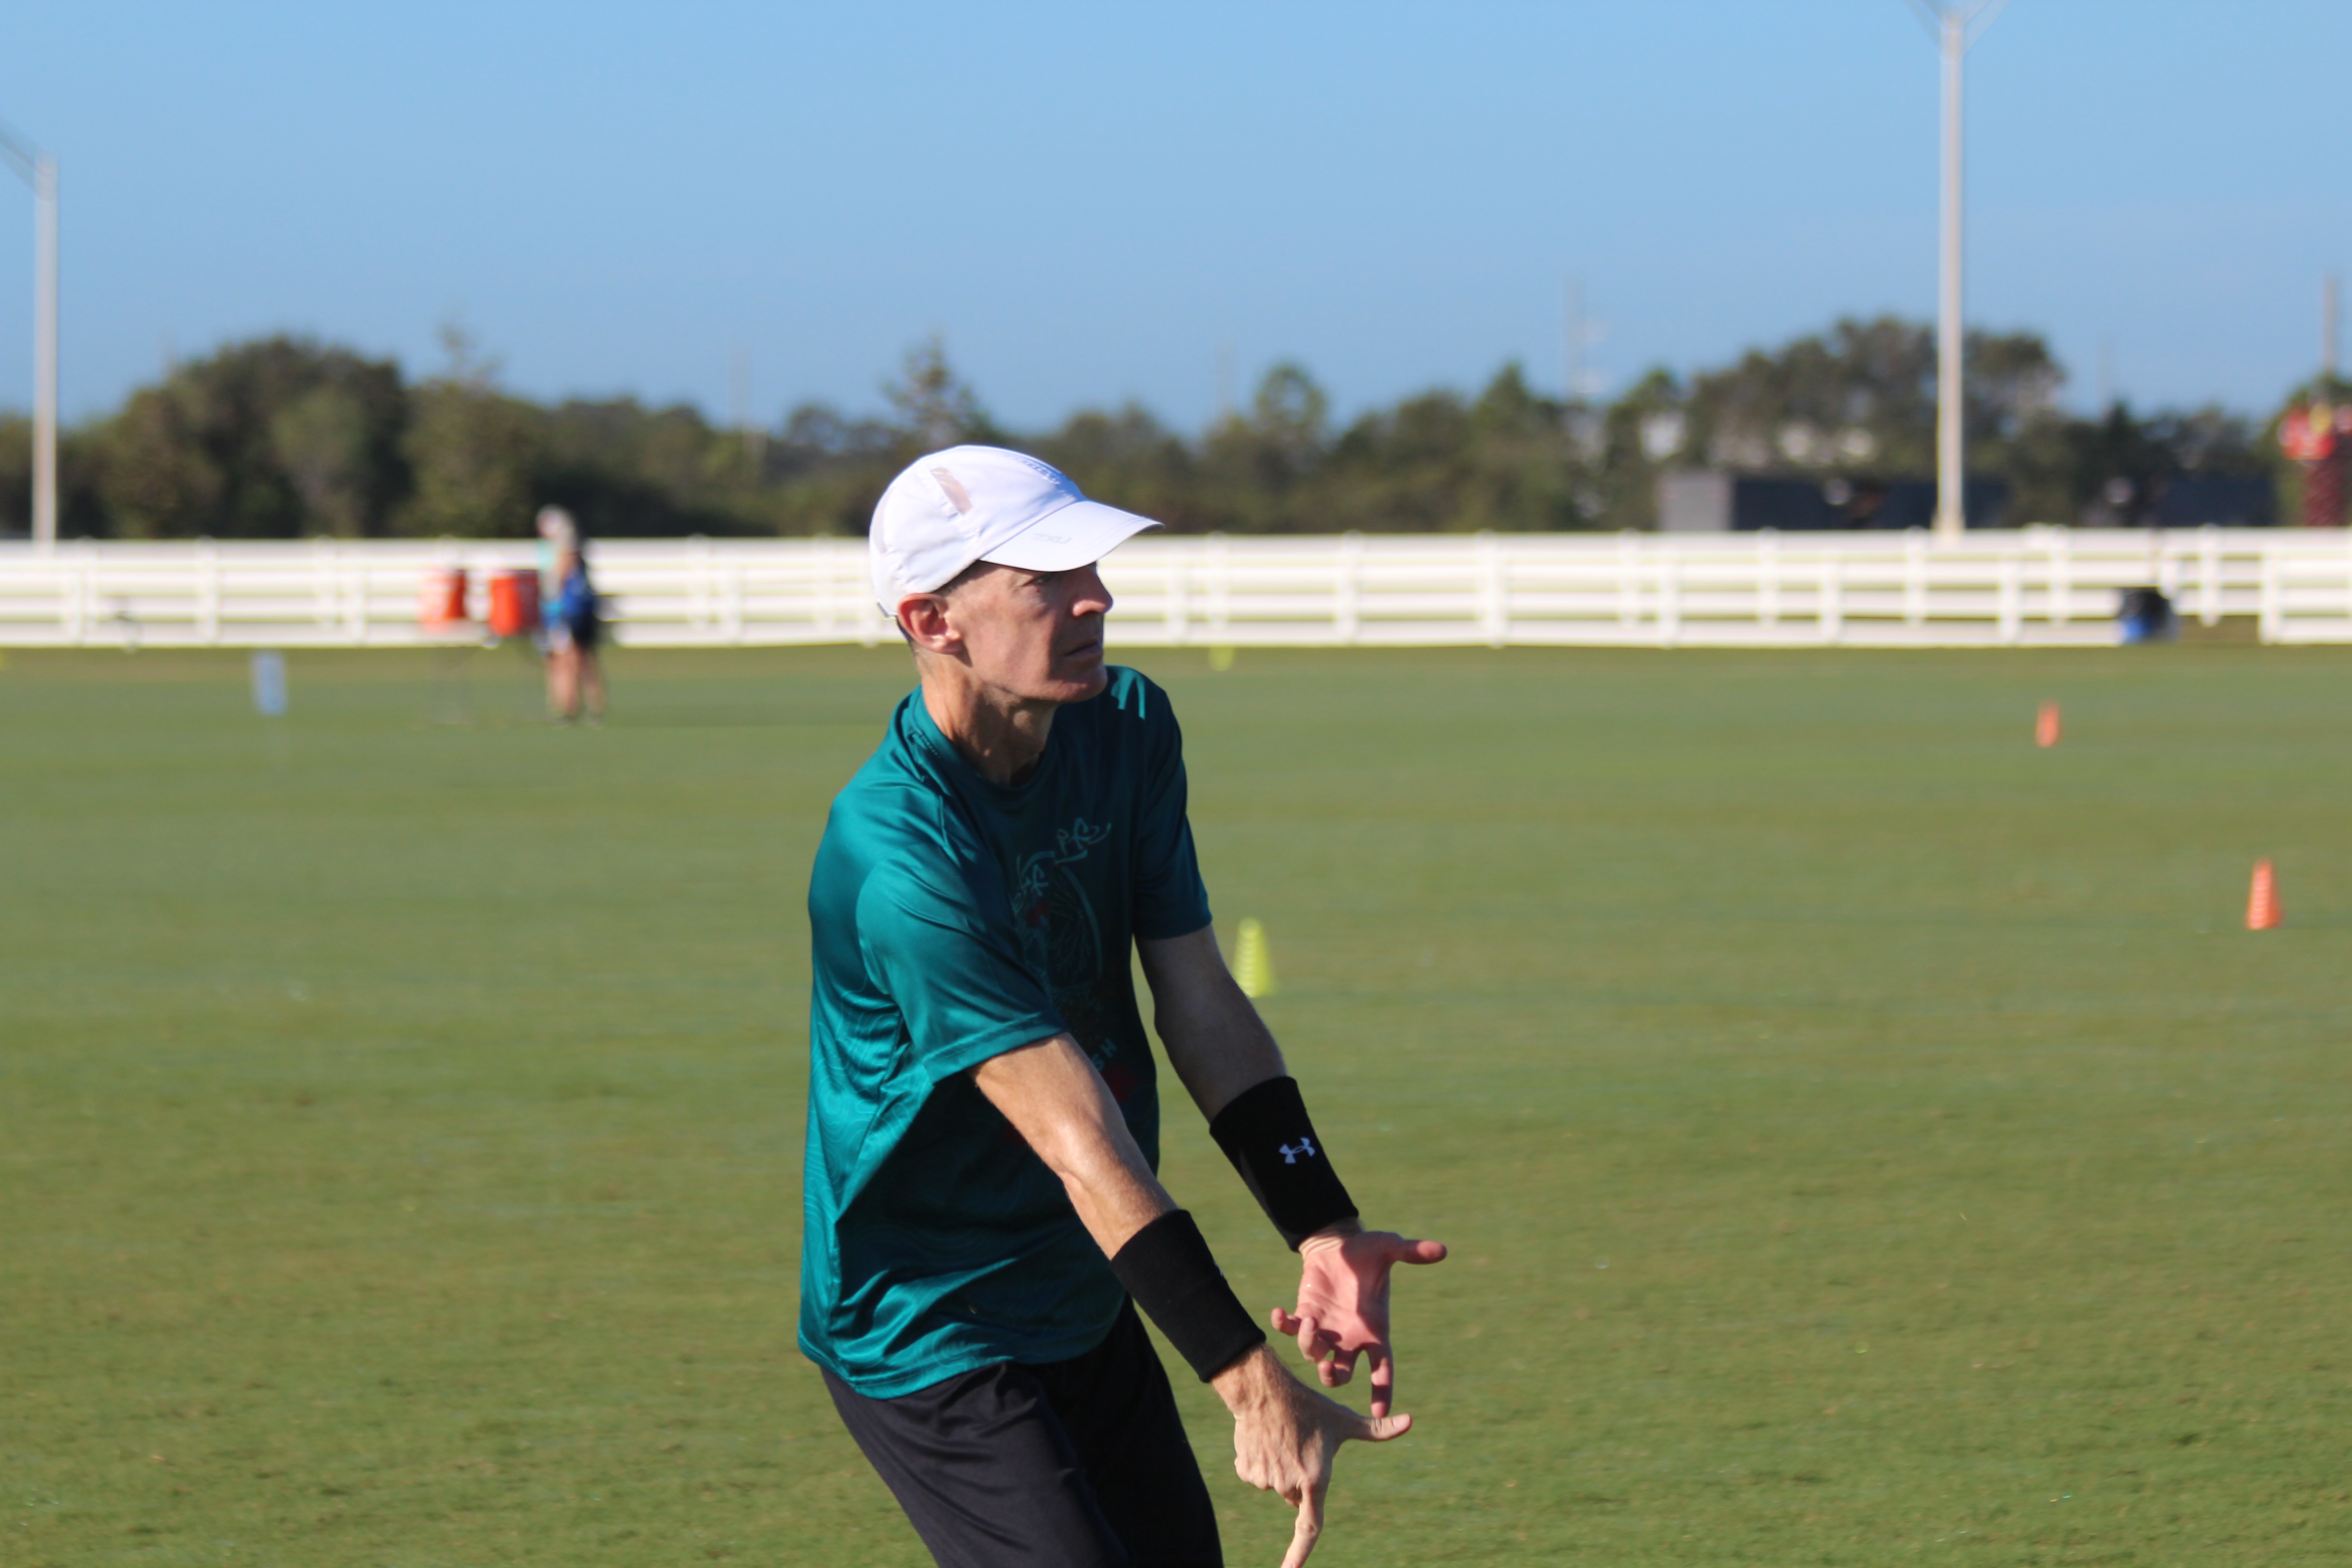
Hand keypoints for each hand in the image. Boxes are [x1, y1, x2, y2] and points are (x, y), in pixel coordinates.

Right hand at [1213, 1345, 1408, 1567]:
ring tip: (1281, 1438)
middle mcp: (1289, 1484)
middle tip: (1300, 1446)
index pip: (1310, 1527)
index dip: (1299, 1554)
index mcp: (1315, 1479)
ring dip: (1278, 1468)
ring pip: (1275, 1484)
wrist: (1264, 1389)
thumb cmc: (1309, 1405)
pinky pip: (1255, 1476)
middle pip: (1295, 1496)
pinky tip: (1264, 1439)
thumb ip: (1377, 1430)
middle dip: (1299, 1478)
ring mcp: (1266, 1479)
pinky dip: (1259, 1462)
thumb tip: (1410, 1421)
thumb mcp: (1343, 1420)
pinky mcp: (1246, 1471)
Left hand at [1273, 1227, 1447, 1417]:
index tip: (1381, 1414)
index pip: (1382, 1369)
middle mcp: (1350, 1338)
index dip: (1382, 1391)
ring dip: (1310, 1346)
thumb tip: (1442, 1249)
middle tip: (1328, 1368)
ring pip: (1315, 1356)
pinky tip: (1278, 1314)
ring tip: (1308, 1322)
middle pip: (1342, 1374)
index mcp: (1374, 1330)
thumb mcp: (1390, 1248)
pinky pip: (1291, 1330)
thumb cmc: (1368, 1250)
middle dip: (1333, 1378)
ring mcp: (1326, 1330)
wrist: (1338, 1244)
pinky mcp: (1304, 1314)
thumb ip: (1412, 1252)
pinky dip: (1284, 1326)